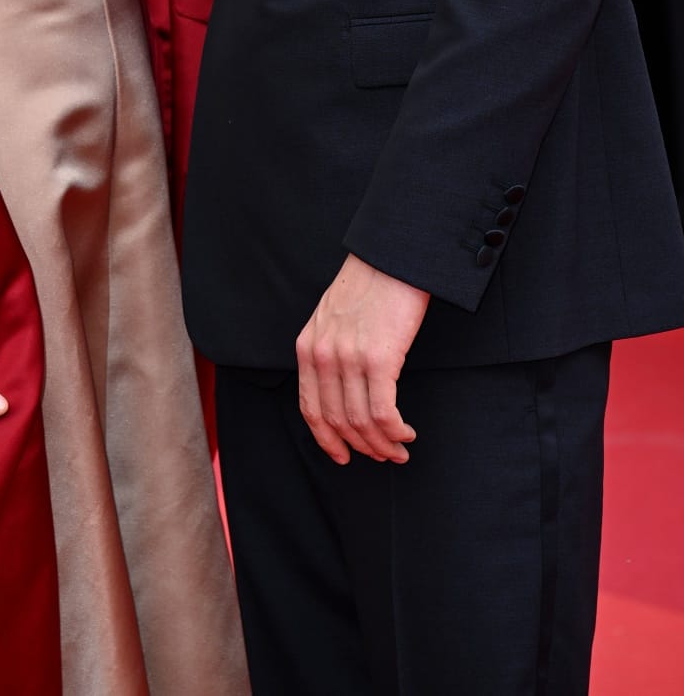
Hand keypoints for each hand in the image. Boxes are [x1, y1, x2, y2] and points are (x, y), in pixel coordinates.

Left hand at [295, 253, 429, 465]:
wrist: (391, 257)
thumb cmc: (369, 286)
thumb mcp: (332, 318)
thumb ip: (329, 351)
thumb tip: (341, 391)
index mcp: (307, 346)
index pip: (310, 408)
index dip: (326, 439)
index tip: (343, 455)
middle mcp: (323, 355)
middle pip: (337, 421)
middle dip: (362, 447)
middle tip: (384, 456)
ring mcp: (349, 357)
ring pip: (361, 422)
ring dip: (383, 445)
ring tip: (400, 449)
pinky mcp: (379, 358)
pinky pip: (383, 412)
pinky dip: (395, 431)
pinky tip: (406, 433)